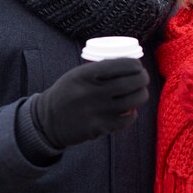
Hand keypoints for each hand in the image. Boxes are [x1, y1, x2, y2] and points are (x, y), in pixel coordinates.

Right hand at [32, 58, 148, 147]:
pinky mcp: (100, 127)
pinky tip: (131, 109)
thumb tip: (130, 65)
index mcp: (86, 74)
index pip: (121, 65)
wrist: (48, 121)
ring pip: (133, 101)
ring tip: (141, 92)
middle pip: (131, 82)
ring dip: (142, 94)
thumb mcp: (78, 74)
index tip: (138, 66)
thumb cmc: (69, 92)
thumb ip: (101, 69)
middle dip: (143, 78)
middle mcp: (92, 92)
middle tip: (144, 78)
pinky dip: (133, 113)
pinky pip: (126, 119)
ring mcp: (97, 111)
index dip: (135, 64)